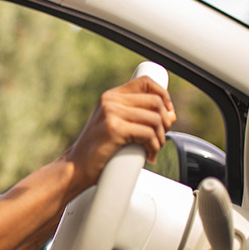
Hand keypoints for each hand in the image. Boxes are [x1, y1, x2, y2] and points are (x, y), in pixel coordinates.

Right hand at [63, 76, 175, 191]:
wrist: (77, 167)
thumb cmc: (97, 150)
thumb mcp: (116, 125)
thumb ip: (139, 117)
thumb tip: (171, 115)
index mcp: (110, 96)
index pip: (145, 82)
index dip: (163, 95)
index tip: (167, 113)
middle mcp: (110, 101)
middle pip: (155, 101)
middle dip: (165, 122)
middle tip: (160, 137)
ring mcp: (111, 113)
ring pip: (155, 119)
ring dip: (160, 138)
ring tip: (153, 149)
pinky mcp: (114, 129)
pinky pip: (148, 134)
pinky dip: (154, 147)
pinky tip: (149, 155)